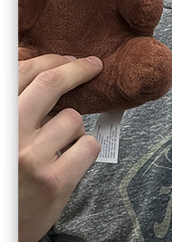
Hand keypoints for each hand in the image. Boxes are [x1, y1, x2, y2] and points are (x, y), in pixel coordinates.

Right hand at [18, 55, 102, 241]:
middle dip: (76, 70)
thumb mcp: (5, 135)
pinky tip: (69, 162)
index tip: (70, 59)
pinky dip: (85, 150)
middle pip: (50, 83)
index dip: (50, 60)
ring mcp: (30, 158)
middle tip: (92, 66)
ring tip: (57, 148)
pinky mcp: (54, 181)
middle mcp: (9, 133)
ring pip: (72, 120)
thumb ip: (20, 109)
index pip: (22, 73)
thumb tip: (52, 71)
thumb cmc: (8, 177)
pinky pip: (88, 146)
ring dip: (72, 129)